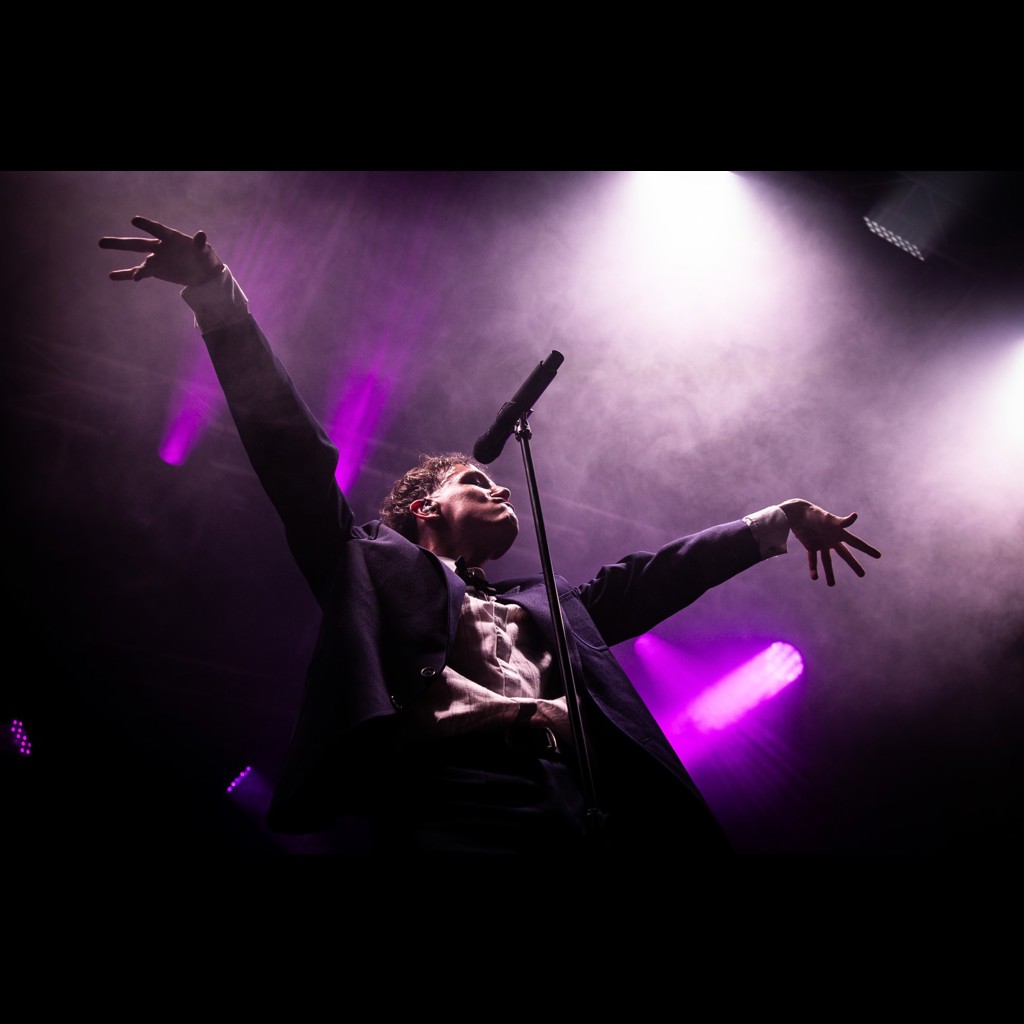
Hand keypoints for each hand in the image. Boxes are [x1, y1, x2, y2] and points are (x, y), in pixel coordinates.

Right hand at [99, 216, 223, 286]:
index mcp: (171, 238)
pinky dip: (127, 275)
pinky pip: (139, 272)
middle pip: (138, 244)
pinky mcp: (155, 270)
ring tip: (110, 273)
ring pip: (138, 262)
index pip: (157, 230)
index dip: (147, 225)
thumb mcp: (205, 252)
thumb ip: (200, 244)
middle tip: (101, 242)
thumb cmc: (205, 257)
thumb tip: (201, 235)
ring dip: (125, 267)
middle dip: (121, 244)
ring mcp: (156, 258)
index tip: (134, 220)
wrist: (203, 271)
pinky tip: (112, 276)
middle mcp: (160, 246)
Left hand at [779, 499, 880, 586]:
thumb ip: (842, 521)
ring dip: (829, 572)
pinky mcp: (810, 546)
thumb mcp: (829, 519)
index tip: (879, 556)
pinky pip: (813, 559)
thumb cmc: (814, 514)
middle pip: (845, 554)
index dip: (867, 549)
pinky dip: (813, 568)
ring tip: (831, 585)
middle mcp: (832, 539)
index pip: (856, 543)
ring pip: (827, 561)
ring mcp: (821, 543)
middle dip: (853, 564)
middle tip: (862, 574)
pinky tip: (814, 577)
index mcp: (839, 533)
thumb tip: (856, 516)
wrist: (797, 513)